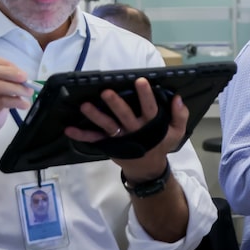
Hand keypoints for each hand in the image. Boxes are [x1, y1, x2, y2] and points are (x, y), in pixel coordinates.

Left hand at [66, 78, 189, 178]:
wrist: (147, 168)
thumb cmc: (160, 144)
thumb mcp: (176, 132)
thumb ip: (180, 115)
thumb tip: (178, 98)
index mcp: (151, 126)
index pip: (150, 109)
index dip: (146, 96)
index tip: (140, 81)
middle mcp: (134, 131)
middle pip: (124, 116)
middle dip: (115, 104)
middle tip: (106, 92)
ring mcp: (120, 138)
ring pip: (107, 126)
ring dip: (95, 116)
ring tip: (84, 106)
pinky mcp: (109, 144)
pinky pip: (94, 139)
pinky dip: (81, 135)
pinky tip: (69, 129)